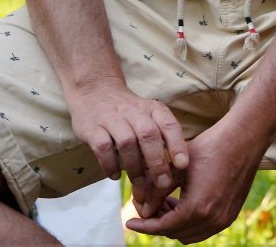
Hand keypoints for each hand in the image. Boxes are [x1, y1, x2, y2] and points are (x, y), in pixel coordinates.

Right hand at [65, 80, 187, 214]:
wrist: (94, 90)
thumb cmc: (127, 112)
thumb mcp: (147, 116)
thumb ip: (161, 137)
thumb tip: (175, 168)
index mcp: (151, 109)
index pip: (168, 124)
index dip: (177, 145)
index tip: (182, 165)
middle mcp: (133, 111)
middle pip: (148, 135)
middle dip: (157, 162)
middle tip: (162, 184)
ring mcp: (111, 118)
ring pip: (127, 142)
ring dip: (135, 168)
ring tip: (139, 186)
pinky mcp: (92, 128)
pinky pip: (103, 148)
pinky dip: (110, 165)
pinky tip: (115, 175)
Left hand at [125, 115, 267, 242]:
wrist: (243, 140)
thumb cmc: (210, 147)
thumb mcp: (177, 166)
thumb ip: (157, 190)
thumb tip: (143, 209)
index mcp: (198, 207)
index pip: (163, 227)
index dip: (144, 226)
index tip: (129, 222)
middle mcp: (213, 219)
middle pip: (175, 233)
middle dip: (157, 222)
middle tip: (145, 204)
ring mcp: (224, 219)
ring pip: (189, 234)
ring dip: (173, 223)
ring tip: (163, 202)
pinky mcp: (230, 215)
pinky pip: (203, 229)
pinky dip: (188, 222)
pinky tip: (181, 202)